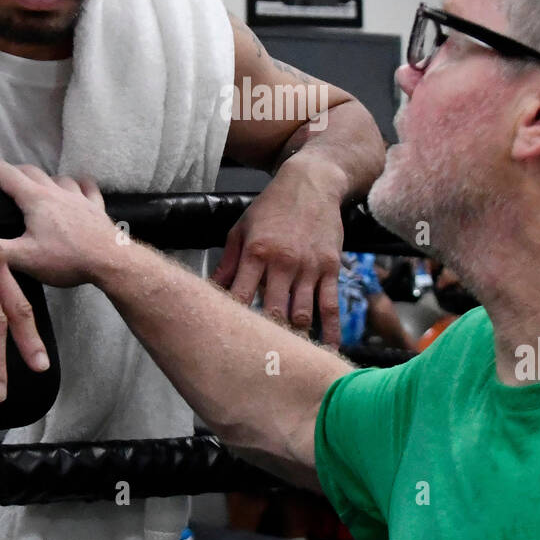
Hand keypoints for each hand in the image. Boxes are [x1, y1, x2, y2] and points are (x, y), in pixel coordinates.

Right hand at [0, 150, 119, 286]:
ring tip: (35, 184)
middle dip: (13, 171)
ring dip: (44, 177)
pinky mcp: (95, 207)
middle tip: (0, 176)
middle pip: (31, 172)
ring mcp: (79, 198)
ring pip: (58, 178)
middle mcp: (57, 192)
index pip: (7, 175)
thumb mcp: (25, 259)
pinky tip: (79, 185)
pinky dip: (79, 184)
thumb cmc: (67, 259)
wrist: (109, 260)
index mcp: (36, 200)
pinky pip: (87, 188)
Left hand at [211, 162, 344, 340]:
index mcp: (256, 252)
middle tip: (259, 356)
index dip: (234, 320)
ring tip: (286, 356)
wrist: (312, 183)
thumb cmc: (272, 206)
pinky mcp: (330, 268)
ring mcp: (309, 267)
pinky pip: (330, 305)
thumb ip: (228, 262)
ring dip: (294, 337)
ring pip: (302, 313)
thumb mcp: (242, 228)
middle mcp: (283, 262)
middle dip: (266, 335)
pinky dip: (329, 330)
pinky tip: (326, 349)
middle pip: (274, 311)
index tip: (228, 339)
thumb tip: (209, 289)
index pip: (241, 295)